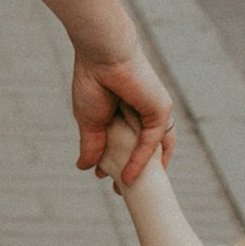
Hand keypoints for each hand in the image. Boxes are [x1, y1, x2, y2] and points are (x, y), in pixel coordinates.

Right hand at [74, 45, 173, 187]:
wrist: (102, 54)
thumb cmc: (92, 80)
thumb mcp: (89, 121)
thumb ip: (91, 145)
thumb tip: (84, 168)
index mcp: (126, 113)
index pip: (128, 144)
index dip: (119, 163)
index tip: (106, 179)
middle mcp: (143, 113)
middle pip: (144, 150)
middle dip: (134, 172)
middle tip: (120, 192)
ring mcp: (154, 112)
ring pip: (151, 149)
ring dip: (141, 172)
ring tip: (127, 191)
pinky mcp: (160, 110)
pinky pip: (151, 142)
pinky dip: (140, 160)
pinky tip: (127, 176)